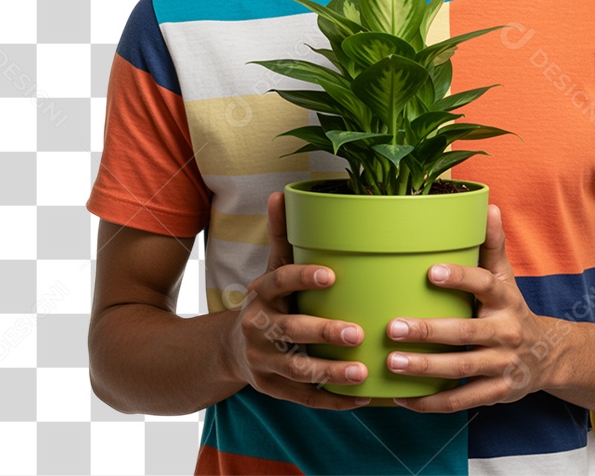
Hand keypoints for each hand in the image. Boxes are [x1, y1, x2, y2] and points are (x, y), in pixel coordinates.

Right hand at [223, 191, 370, 408]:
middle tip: (357, 332)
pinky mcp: (274, 389)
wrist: (232, 350)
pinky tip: (361, 397)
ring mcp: (264, 362)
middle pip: (290, 331)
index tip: (332, 275)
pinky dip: (333, 400)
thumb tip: (282, 193)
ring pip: (298, 369)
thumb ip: (282, 235)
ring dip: (330, 372)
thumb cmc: (269, 301)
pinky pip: (305, 398)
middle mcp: (259, 329)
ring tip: (362, 372)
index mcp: (261, 294)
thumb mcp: (271, 269)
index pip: (280, 282)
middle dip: (324, 333)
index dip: (303, 278)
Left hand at [385, 204, 550, 411]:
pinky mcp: (497, 393)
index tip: (429, 271)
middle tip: (392, 327)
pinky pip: (462, 400)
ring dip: (425, 369)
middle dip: (429, 332)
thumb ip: (492, 244)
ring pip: (461, 370)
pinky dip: (432, 402)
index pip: (484, 285)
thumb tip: (487, 205)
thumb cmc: (511, 307)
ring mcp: (502, 365)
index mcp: (505, 298)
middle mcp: (506, 332)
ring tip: (392, 363)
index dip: (459, 278)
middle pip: (467, 333)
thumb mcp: (506, 276)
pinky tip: (403, 397)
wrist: (548, 355)